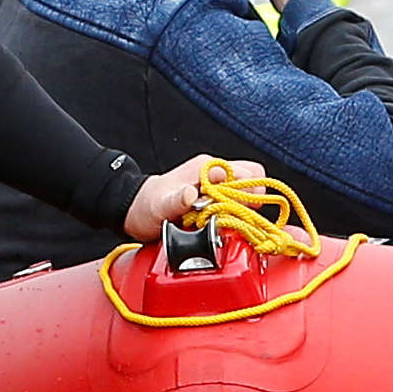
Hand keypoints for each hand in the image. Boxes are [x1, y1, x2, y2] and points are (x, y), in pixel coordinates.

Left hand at [124, 154, 252, 241]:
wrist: (138, 209)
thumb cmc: (148, 205)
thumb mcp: (160, 206)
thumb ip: (177, 200)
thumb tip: (191, 194)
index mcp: (208, 168)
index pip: (248, 173)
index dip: (249, 195)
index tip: (238, 212)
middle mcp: (216, 173)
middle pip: (254, 179)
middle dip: (251, 201)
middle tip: (235, 218)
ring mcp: (218, 184)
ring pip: (250, 190)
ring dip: (244, 208)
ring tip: (227, 222)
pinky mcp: (217, 195)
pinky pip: (239, 201)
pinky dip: (237, 213)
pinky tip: (223, 223)